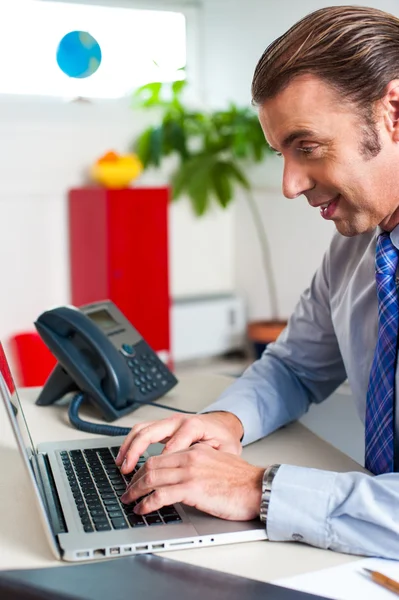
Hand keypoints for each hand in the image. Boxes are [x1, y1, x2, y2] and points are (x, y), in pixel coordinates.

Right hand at [115, 411, 243, 473]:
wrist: (224, 425)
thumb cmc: (225, 439)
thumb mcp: (226, 450)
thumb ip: (212, 459)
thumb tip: (197, 473)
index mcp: (194, 425)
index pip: (172, 445)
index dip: (161, 464)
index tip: (153, 482)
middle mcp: (178, 421)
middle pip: (150, 432)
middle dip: (135, 452)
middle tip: (127, 471)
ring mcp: (169, 422)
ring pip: (142, 429)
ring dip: (128, 446)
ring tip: (121, 464)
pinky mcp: (163, 426)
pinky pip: (142, 430)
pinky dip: (131, 442)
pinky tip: (125, 456)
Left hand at [120, 444, 263, 520]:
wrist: (257, 487)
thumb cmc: (240, 480)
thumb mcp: (215, 462)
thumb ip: (197, 463)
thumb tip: (179, 476)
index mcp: (194, 450)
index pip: (159, 456)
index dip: (142, 469)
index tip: (135, 479)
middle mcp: (189, 457)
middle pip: (151, 465)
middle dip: (134, 480)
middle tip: (127, 492)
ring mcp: (190, 472)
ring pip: (152, 478)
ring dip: (136, 492)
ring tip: (129, 502)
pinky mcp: (193, 489)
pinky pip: (161, 495)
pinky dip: (147, 503)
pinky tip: (143, 509)